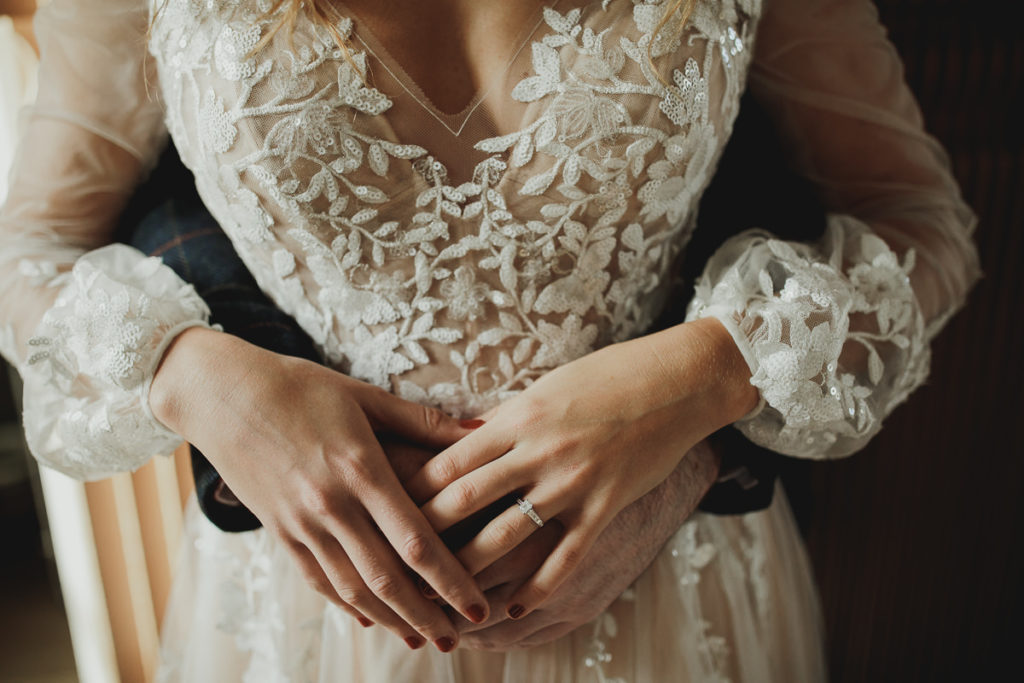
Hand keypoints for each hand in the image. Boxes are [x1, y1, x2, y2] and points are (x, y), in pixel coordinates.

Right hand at [149, 327, 488, 651]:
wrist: (219, 392)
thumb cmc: (300, 386)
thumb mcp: (364, 395)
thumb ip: (422, 420)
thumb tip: (480, 431)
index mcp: (360, 468)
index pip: (416, 540)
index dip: (452, 579)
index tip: (478, 606)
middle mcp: (331, 505)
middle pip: (387, 578)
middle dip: (427, 614)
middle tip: (458, 639)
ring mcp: (300, 523)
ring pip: (352, 588)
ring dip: (390, 620)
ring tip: (422, 639)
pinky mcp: (278, 531)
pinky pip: (317, 579)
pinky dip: (346, 605)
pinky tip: (370, 619)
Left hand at [407, 318, 756, 619]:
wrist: (677, 381)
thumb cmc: (608, 376)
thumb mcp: (547, 388)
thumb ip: (506, 421)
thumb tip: (462, 442)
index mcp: (518, 416)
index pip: (449, 460)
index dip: (412, 493)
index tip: (383, 514)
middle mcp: (539, 451)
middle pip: (465, 501)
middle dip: (425, 536)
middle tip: (393, 563)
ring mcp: (573, 482)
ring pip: (507, 536)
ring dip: (469, 570)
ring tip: (440, 595)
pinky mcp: (606, 506)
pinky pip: (564, 557)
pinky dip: (536, 588)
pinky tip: (512, 609)